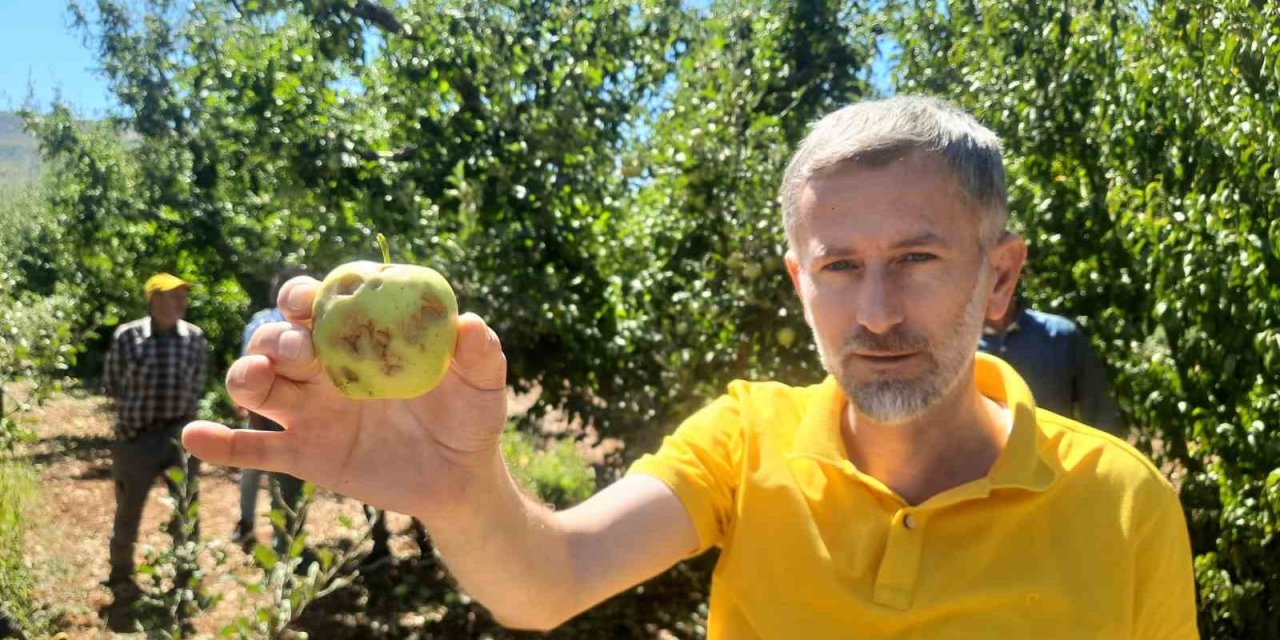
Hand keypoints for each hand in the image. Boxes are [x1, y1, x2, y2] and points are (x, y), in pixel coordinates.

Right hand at [182, 276, 508, 519]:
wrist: (462, 478)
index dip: (304, 295)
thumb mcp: (483, 383)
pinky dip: (219, 445)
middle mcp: (324, 369)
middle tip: (302, 351)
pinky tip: (195, 436)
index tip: (308, 300)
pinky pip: (253, 451)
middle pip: (277, 340)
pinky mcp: (304, 455)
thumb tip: (469, 323)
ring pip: (256, 386)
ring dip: (245, 375)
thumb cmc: (469, 416)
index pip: (317, 305)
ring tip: (255, 382)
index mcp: (359, 339)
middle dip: (278, 338)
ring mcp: (309, 412)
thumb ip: (479, 352)